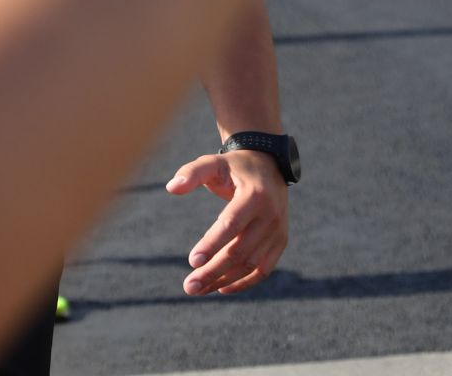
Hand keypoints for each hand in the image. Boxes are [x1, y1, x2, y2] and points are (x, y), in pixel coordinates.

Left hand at [166, 149, 289, 295]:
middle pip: (239, 251)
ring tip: (198, 289)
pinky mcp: (280, 242)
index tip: (192, 261)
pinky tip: (221, 289)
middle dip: (213, 271)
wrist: (269, 165)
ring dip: (224, 280)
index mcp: (254, 195)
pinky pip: (263, 269)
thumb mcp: (213, 162)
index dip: (212, 244)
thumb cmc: (234, 167)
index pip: (231, 225)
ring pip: (251, 264)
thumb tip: (171, 188)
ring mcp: (278, 231)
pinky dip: (244, 282)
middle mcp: (270, 216)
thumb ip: (192, 173)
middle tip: (189, 287)